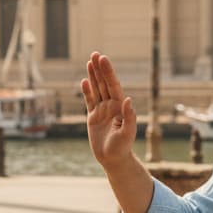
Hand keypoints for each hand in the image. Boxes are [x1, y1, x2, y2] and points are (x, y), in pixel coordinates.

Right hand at [80, 52, 137, 167]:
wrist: (113, 159)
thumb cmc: (122, 147)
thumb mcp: (127, 132)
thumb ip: (129, 116)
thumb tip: (129, 99)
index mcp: (120, 106)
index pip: (113, 85)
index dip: (108, 72)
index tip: (103, 59)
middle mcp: (112, 105)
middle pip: (104, 83)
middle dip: (100, 69)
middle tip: (95, 54)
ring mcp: (102, 110)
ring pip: (96, 89)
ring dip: (93, 76)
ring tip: (90, 61)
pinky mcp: (93, 117)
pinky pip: (89, 101)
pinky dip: (86, 91)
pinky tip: (84, 81)